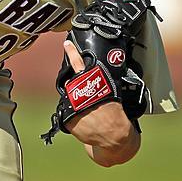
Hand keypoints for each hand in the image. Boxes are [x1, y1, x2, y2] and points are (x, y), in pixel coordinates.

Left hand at [62, 40, 139, 165]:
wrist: (115, 137)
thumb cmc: (115, 113)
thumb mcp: (110, 92)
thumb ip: (97, 84)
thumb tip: (90, 77)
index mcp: (93, 83)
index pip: (79, 64)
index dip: (72, 53)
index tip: (66, 43)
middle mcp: (80, 93)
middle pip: (71, 83)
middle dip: (75, 88)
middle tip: (87, 95)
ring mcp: (72, 106)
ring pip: (68, 98)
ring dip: (75, 102)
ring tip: (89, 111)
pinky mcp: (68, 120)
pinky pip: (68, 114)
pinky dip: (75, 118)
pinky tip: (86, 121)